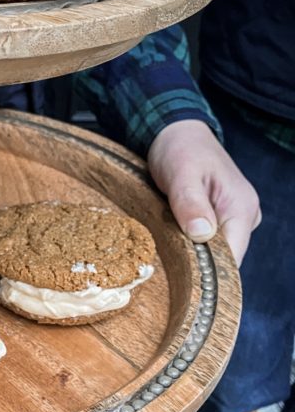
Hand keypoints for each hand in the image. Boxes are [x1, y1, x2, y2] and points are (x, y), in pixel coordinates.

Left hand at [147, 120, 260, 264]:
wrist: (178, 133)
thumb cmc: (180, 149)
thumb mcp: (181, 174)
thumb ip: (190, 203)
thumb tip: (201, 234)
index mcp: (241, 207)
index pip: (233, 258)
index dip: (209, 273)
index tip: (182, 278)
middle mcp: (244, 216)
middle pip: (224, 258)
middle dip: (197, 262)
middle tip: (166, 259)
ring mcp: (233, 218)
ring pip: (214, 250)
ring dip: (191, 250)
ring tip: (167, 242)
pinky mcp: (220, 218)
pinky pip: (207, 240)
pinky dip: (190, 241)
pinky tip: (173, 236)